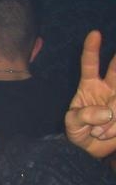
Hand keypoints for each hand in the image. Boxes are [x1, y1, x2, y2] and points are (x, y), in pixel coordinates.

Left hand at [65, 30, 115, 158]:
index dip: (92, 49)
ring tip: (99, 131)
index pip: (90, 64)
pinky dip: (114, 127)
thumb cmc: (78, 131)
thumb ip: (83, 115)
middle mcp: (108, 87)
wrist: (90, 150)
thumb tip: (106, 112)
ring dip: (112, 115)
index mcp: (89, 85)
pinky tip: (107, 134)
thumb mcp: (72, 123)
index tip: (94, 34)